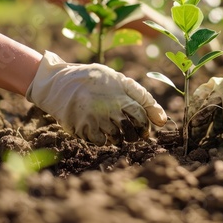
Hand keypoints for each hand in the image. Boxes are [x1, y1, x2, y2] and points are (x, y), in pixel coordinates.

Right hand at [26, 51, 166, 144]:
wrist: (59, 83)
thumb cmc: (95, 80)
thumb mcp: (120, 81)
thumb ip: (143, 98)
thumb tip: (163, 120)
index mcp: (121, 96)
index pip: (141, 117)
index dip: (144, 124)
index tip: (142, 128)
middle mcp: (110, 110)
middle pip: (131, 132)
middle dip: (133, 134)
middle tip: (129, 131)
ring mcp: (96, 120)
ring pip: (116, 138)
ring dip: (117, 136)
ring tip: (111, 126)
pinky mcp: (83, 129)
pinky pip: (100, 142)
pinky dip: (102, 139)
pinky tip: (98, 128)